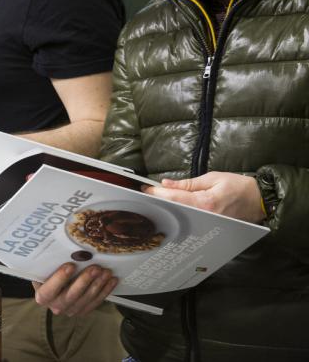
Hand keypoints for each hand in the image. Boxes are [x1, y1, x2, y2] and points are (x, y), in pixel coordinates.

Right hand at [33, 263, 118, 316]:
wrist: (53, 285)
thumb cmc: (47, 272)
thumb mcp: (43, 268)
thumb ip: (48, 263)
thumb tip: (57, 247)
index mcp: (42, 296)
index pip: (49, 291)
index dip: (59, 279)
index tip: (70, 265)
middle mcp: (55, 306)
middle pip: (71, 296)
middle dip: (84, 281)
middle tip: (95, 268)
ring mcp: (70, 310)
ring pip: (86, 299)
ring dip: (97, 285)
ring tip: (106, 272)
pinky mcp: (83, 310)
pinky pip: (96, 302)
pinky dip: (105, 290)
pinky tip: (112, 280)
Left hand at [143, 171, 265, 222]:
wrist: (260, 201)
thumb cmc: (238, 186)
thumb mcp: (212, 178)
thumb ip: (187, 183)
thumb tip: (166, 184)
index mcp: (205, 202)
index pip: (174, 198)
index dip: (157, 193)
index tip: (145, 189)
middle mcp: (205, 216)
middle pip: (174, 209)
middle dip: (159, 202)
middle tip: (146, 195)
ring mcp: (208, 224)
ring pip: (181, 217)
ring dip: (167, 209)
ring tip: (156, 201)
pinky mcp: (210, 227)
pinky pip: (191, 221)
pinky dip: (179, 215)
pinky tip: (171, 209)